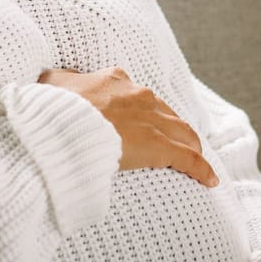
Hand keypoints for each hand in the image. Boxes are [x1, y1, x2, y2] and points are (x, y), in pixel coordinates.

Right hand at [38, 66, 218, 187]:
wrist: (59, 126)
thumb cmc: (50, 110)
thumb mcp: (50, 84)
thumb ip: (61, 83)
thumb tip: (57, 82)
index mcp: (114, 81)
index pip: (138, 96)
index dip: (145, 110)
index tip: (144, 121)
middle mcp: (138, 97)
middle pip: (166, 113)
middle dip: (173, 128)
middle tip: (178, 142)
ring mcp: (150, 121)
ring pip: (182, 133)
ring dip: (191, 145)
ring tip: (197, 159)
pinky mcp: (158, 146)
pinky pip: (188, 158)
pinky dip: (201, 169)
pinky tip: (210, 180)